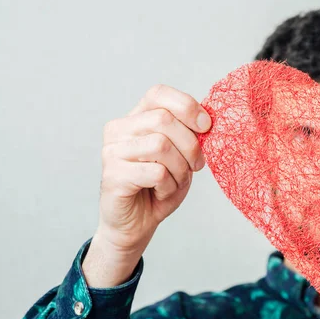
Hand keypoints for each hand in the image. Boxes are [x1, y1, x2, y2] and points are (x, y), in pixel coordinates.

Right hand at [83, 84, 211, 286]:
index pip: (159, 94)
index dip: (187, 106)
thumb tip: (207, 120)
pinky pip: (155, 172)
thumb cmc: (160, 187)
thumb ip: (189, 135)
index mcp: (136, 118)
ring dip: (180, 169)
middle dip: (191, 146)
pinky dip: (168, 185)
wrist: (137, 224)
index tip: (206, 127)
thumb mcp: (181, 156)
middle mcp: (118, 129)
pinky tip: (161, 192)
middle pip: (164, 120)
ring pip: (160, 146)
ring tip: (175, 181)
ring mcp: (112, 152)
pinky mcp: (112, 175)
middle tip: (196, 166)